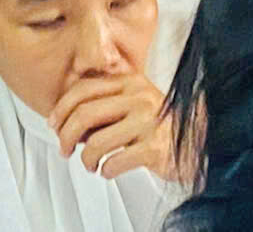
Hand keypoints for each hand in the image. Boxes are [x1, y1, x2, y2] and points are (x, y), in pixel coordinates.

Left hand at [50, 69, 175, 179]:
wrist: (198, 143)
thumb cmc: (160, 126)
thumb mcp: (135, 102)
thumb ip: (107, 103)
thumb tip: (67, 120)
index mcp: (130, 82)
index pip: (83, 89)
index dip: (61, 108)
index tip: (53, 124)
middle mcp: (139, 98)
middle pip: (85, 114)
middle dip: (66, 136)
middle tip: (64, 149)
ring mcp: (148, 122)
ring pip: (97, 141)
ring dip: (85, 158)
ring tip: (90, 164)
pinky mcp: (155, 148)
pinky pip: (116, 161)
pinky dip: (105, 170)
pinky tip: (107, 170)